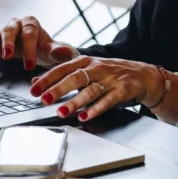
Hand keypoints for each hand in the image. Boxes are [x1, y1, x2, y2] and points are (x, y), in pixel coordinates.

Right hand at [0, 16, 77, 70]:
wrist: (38, 51)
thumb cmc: (45, 50)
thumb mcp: (52, 52)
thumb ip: (58, 52)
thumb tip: (65, 52)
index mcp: (32, 24)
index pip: (29, 33)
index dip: (29, 49)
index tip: (29, 66)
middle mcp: (16, 24)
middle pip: (10, 30)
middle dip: (9, 43)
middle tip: (8, 56)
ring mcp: (4, 32)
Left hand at [29, 56, 163, 121]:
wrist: (143, 75)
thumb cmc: (111, 74)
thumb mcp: (86, 70)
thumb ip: (61, 75)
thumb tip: (35, 80)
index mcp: (85, 61)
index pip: (63, 68)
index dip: (47, 78)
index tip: (34, 89)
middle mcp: (97, 68)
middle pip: (75, 77)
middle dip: (59, 88)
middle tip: (44, 99)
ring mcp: (111, 78)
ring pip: (90, 90)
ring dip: (75, 101)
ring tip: (62, 112)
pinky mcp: (123, 89)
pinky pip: (108, 100)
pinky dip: (95, 109)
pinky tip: (85, 116)